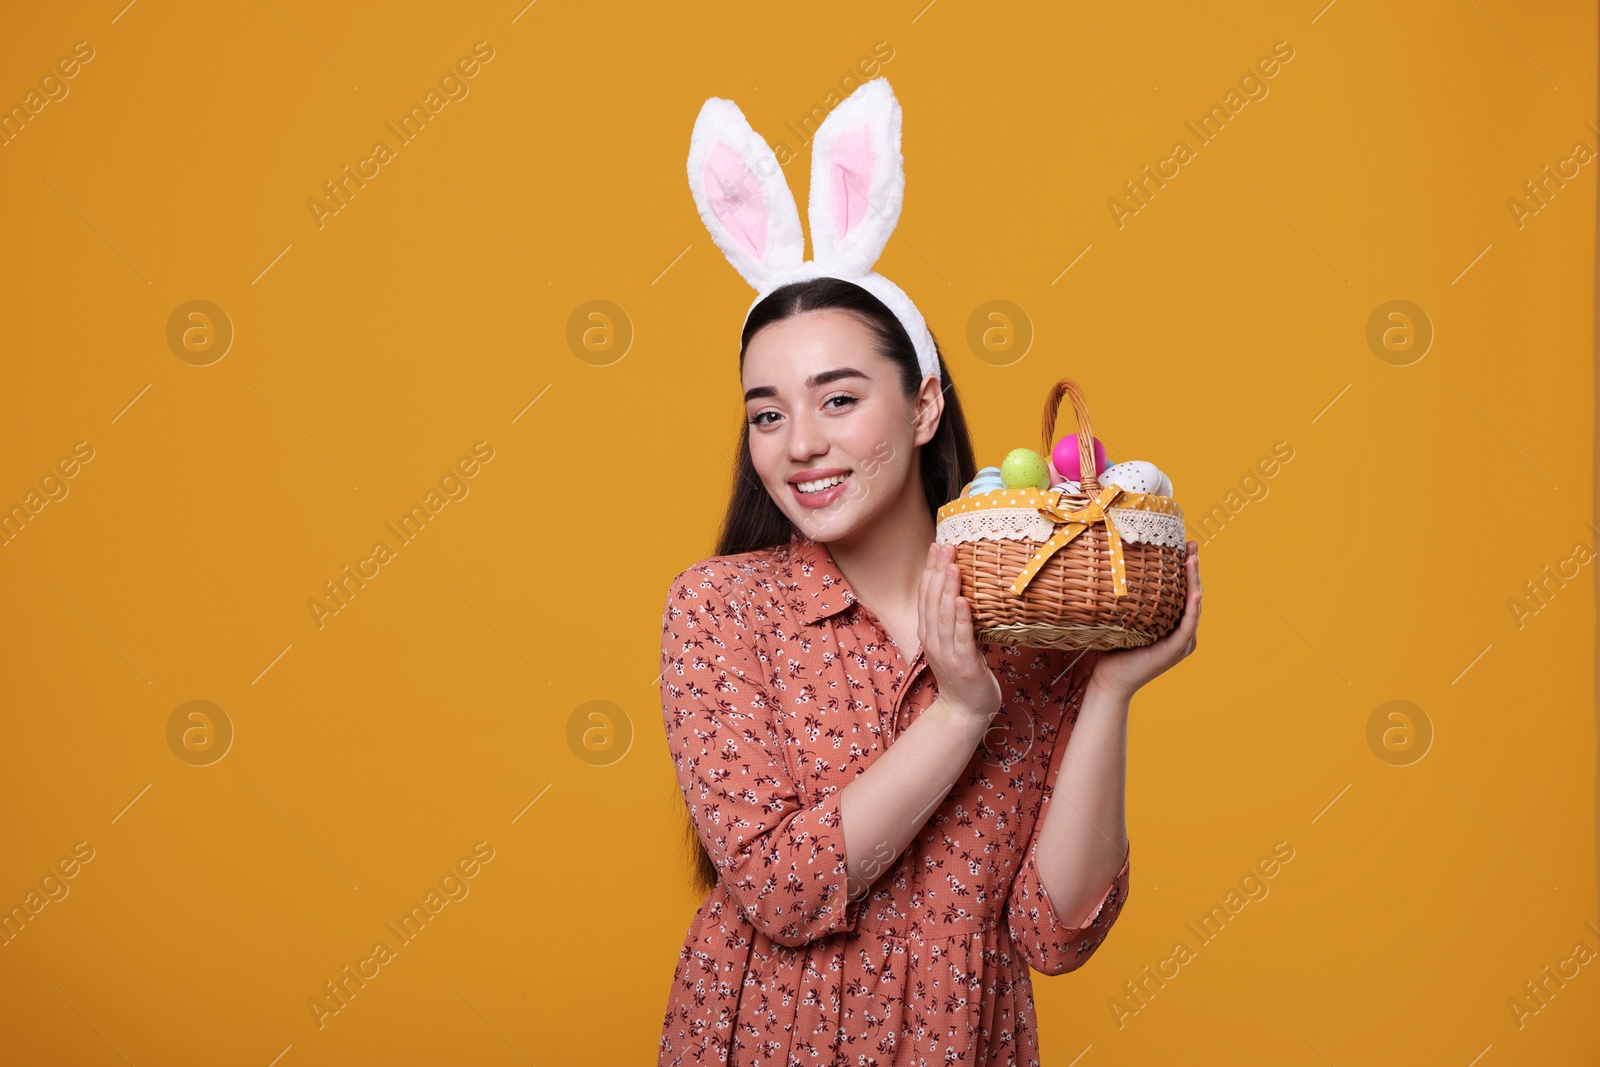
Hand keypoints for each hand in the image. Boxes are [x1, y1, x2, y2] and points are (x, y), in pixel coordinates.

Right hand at [918, 542, 1001, 722]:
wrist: (965, 710)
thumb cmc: (963, 674)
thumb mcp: (952, 642)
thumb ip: (952, 619)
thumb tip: (962, 588)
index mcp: (928, 633)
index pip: (925, 595)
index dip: (929, 570)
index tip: (936, 546)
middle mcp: (933, 640)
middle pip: (931, 601)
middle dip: (937, 572)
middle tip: (944, 547)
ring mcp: (947, 653)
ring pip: (943, 616)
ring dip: (947, 589)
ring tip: (952, 566)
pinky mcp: (964, 665)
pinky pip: (962, 638)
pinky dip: (961, 618)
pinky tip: (962, 601)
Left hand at [1088, 540, 1202, 701]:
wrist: (1110, 680)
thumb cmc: (1114, 650)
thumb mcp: (1126, 620)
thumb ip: (1133, 602)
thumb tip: (1120, 569)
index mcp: (1173, 625)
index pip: (1183, 592)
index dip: (1186, 570)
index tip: (1183, 546)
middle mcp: (1182, 633)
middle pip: (1191, 595)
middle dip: (1193, 569)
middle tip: (1191, 545)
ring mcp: (1181, 643)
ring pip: (1192, 607)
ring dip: (1195, 582)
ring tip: (1192, 559)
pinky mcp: (1174, 651)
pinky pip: (1186, 627)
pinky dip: (1192, 609)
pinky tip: (1195, 592)